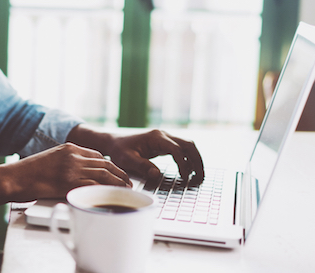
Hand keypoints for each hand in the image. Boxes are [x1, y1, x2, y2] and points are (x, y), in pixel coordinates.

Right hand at [8, 143, 130, 200]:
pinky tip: (113, 196)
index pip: (97, 155)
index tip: (117, 173)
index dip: (110, 165)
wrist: (14, 178)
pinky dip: (107, 191)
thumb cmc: (28, 173)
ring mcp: (72, 168)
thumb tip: (79, 175)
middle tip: (128, 183)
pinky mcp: (69, 182)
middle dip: (120, 174)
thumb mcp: (50, 160)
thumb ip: (66, 163)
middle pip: (105, 164)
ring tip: (126, 190)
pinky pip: (94, 186)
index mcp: (69, 147)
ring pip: (104, 174)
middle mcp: (73, 155)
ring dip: (118, 183)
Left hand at [67, 125, 204, 183]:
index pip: (176, 150)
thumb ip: (142, 166)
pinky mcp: (164, 144)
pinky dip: (188, 159)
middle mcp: (163, 135)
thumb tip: (157, 175)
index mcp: (155, 137)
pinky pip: (181, 150)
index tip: (185, 178)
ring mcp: (164, 139)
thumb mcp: (127, 160)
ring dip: (195, 159)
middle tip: (201, 177)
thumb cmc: (119, 150)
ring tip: (199, 176)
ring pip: (187, 146)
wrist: (113, 142)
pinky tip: (189, 171)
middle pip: (188, 145)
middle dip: (197, 160)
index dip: (183, 164)